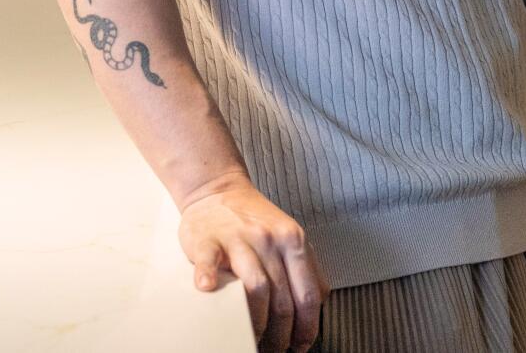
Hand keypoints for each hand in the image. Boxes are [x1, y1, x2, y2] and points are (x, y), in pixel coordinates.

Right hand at [178, 174, 326, 352]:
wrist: (217, 189)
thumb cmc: (252, 219)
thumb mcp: (289, 235)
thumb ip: (306, 266)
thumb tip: (319, 305)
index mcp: (293, 241)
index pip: (308, 295)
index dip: (306, 328)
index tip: (300, 344)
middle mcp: (269, 239)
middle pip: (283, 300)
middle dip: (281, 334)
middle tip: (274, 347)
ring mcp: (238, 238)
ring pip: (256, 288)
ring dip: (256, 323)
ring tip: (252, 336)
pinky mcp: (208, 238)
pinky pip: (209, 261)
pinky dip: (207, 277)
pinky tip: (207, 288)